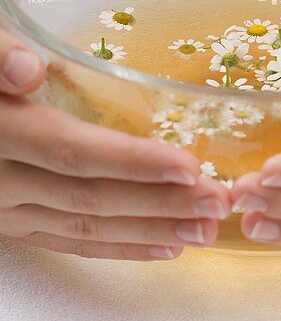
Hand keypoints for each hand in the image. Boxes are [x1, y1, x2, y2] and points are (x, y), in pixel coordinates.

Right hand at [0, 29, 229, 259]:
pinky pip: (65, 242)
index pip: (75, 154)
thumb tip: (28, 71)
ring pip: (84, 228)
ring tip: (205, 229)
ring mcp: (2, 210)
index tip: (188, 167)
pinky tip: (161, 249)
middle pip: (90, 199)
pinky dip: (115, 248)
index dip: (133, 163)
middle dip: (161, 205)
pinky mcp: (8, 222)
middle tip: (219, 202)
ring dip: (150, 232)